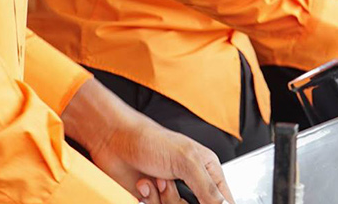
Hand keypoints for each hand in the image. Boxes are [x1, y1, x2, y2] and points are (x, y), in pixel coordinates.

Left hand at [88, 117, 233, 203]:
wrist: (114, 140)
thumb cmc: (149, 139)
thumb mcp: (186, 160)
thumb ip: (208, 187)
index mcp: (207, 170)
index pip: (224, 200)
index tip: (200, 201)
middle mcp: (191, 183)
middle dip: (182, 201)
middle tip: (172, 183)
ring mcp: (172, 193)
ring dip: (164, 199)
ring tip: (158, 180)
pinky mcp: (153, 199)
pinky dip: (149, 199)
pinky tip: (144, 183)